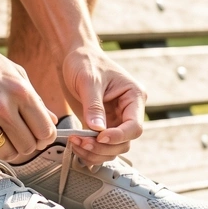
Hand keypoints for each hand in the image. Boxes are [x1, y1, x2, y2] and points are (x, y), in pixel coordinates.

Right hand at [0, 34, 56, 161]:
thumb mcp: (13, 72)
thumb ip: (34, 98)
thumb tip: (52, 120)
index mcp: (20, 91)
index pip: (45, 130)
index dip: (45, 137)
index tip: (38, 135)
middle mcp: (1, 107)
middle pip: (28, 146)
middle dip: (26, 144)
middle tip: (18, 136)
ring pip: (7, 153)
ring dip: (7, 149)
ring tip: (2, 137)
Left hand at [60, 46, 146, 165]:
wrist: (73, 57)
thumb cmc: (85, 61)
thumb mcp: (89, 81)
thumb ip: (93, 105)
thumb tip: (98, 129)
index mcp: (134, 97)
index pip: (134, 126)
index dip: (119, 136)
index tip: (100, 137)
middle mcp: (127, 111)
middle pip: (124, 142)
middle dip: (103, 147)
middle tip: (82, 141)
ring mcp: (114, 120)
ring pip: (112, 148)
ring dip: (95, 151)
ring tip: (75, 143)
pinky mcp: (101, 125)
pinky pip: (100, 145)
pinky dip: (89, 150)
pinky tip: (76, 144)